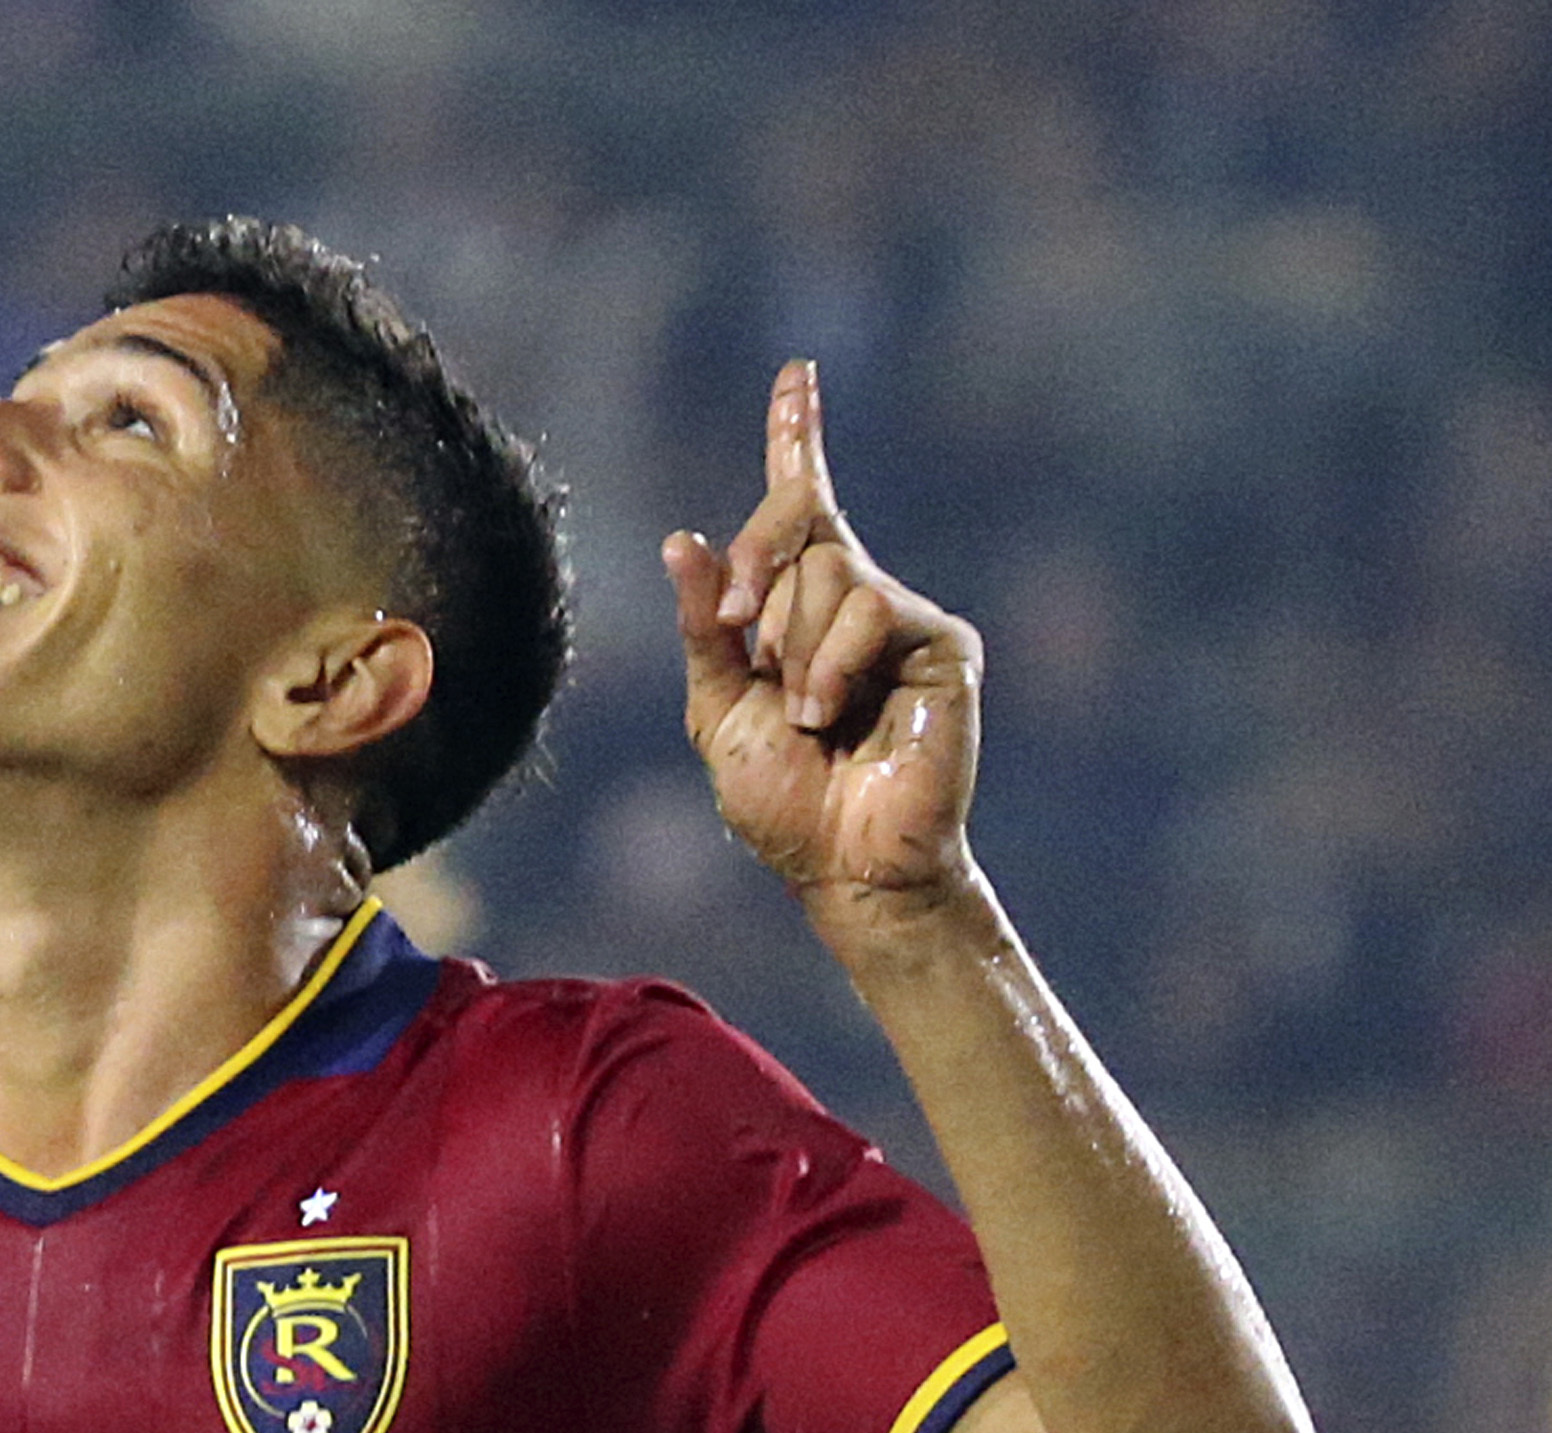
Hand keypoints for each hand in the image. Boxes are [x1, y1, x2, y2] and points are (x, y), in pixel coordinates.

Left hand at [663, 361, 981, 919]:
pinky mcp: (942, 643)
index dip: (798, 438)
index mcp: (799, 609)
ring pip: (830, 571)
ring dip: (793, 648)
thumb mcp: (717, 709)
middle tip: (741, 637)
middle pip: (798, 521)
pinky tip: (826, 712)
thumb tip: (681, 538)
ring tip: (804, 714)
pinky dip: (830, 662)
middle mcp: (856, 598)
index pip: (802, 506)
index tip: (797, 375)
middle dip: (753, 570)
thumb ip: (704, 628)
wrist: (843, 865)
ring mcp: (902, 618)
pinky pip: (871, 606)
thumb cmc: (783, 802)